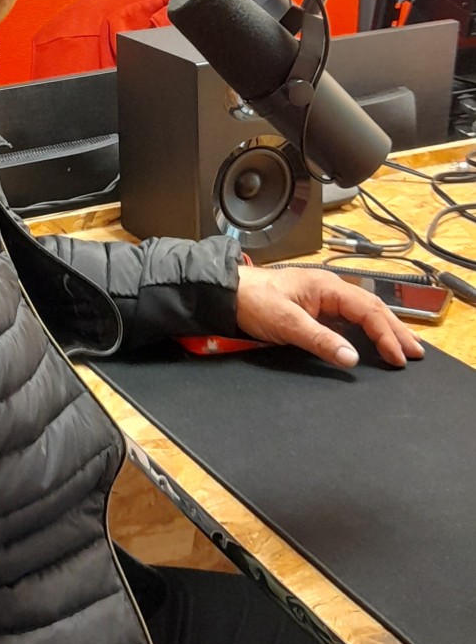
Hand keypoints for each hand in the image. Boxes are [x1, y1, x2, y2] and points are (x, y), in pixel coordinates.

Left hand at [235, 265, 423, 368]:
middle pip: (372, 309)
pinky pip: (349, 319)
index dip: (386, 334)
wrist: (226, 295)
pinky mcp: (315, 309)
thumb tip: (351, 357)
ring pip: (363, 313)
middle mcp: (330, 289)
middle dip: (395, 331)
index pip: (367, 310)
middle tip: (416, 353)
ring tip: (404, 347)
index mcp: (327, 286)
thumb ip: (320, 340)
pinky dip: (367, 331)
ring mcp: (323, 298)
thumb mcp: (287, 322)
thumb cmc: (253, 301)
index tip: (398, 356)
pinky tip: (374, 341)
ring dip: (385, 330)